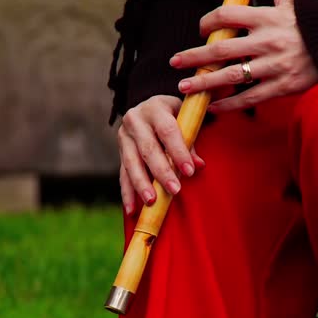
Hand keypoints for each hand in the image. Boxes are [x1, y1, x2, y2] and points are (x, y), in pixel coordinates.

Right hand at [118, 95, 204, 214]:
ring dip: (142, 184)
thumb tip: (198, 165)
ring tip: (152, 201)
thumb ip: (191, 140)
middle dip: (162, 171)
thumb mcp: (184, 119)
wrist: (150, 108)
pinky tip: (131, 210)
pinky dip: (127, 193)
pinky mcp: (119, 151)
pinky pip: (122, 174)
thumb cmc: (174, 115)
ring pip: (131, 162)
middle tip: (175, 190)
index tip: (190, 171)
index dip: (178, 151)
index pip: (167, 130)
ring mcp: (124, 136)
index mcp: (155, 107)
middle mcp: (135, 119)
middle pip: (148, 148)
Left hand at [169, 0, 317, 112]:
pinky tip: (213, 105)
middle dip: (194, 56)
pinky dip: (229, 103)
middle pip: (222, 49)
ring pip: (232, 76)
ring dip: (204, 82)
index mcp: (267, 16)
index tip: (200, 30)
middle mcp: (268, 41)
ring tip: (184, 86)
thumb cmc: (310, 21)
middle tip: (174, 61)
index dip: (208, 22)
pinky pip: (250, 97)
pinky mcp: (283, 86)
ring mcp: (275, 65)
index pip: (227, 15)